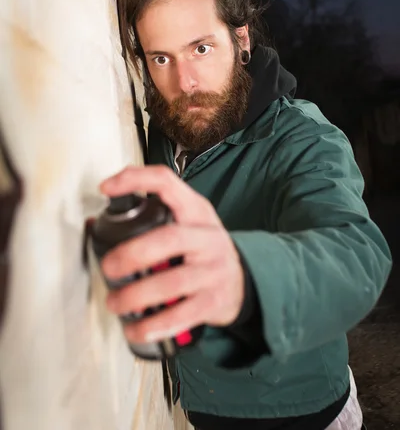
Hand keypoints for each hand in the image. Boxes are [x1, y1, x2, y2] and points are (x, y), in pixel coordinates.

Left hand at [99, 165, 244, 345]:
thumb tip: (96, 222)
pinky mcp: (213, 301)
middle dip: (133, 253)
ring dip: (136, 295)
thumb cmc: (203, 249)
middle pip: (169, 239)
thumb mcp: (189, 223)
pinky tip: (136, 327)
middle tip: (109, 266)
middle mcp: (207, 237)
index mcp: (196, 211)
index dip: (135, 180)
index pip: (167, 183)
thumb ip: (155, 217)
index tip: (106, 188)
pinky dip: (154, 325)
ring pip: (172, 283)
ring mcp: (213, 270)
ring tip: (115, 303)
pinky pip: (181, 316)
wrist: (243, 281)